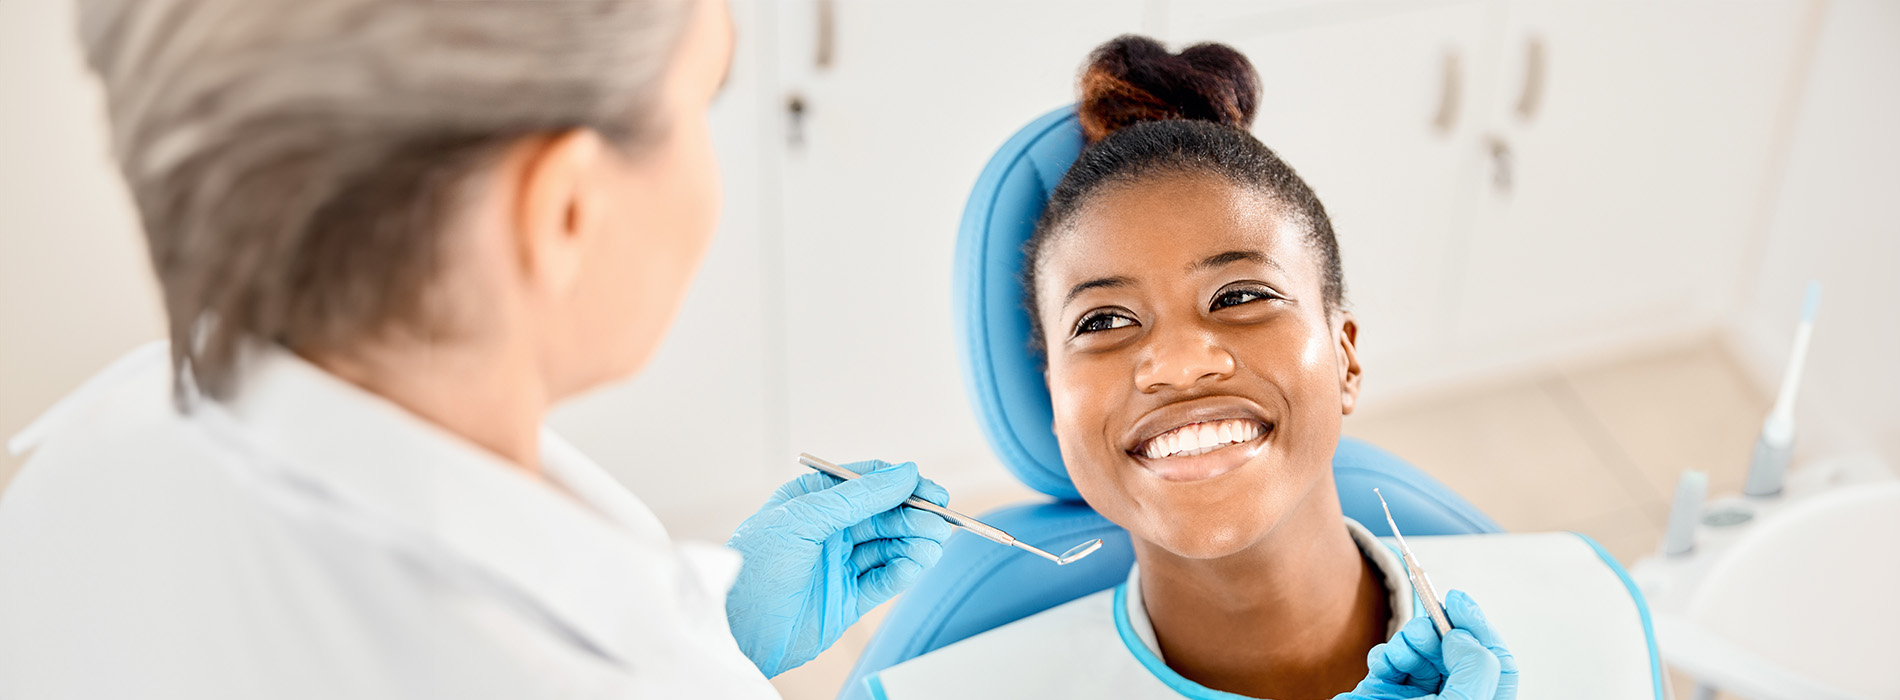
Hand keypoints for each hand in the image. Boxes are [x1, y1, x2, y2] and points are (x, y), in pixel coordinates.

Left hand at [724, 460, 951, 677]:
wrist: (737, 631)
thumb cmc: (754, 568)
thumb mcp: (803, 518)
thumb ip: (857, 497)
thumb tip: (902, 474)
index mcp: (811, 501)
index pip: (866, 483)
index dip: (900, 484)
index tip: (929, 489)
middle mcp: (827, 530)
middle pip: (883, 515)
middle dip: (913, 516)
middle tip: (939, 522)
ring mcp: (839, 564)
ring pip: (888, 547)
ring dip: (913, 543)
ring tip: (932, 545)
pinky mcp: (848, 598)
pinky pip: (884, 579)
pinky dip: (903, 571)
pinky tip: (915, 564)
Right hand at [1336, 590, 1518, 699]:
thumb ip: (1474, 670)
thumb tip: (1462, 636)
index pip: (1496, 664)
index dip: (1480, 628)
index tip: (1457, 601)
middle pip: (1457, 651)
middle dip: (1437, 634)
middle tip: (1421, 634)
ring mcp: (1416, 698)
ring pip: (1423, 651)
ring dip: (1408, 643)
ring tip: (1398, 656)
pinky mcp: (1383, 693)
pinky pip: (1390, 660)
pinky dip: (1384, 655)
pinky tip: (1382, 666)